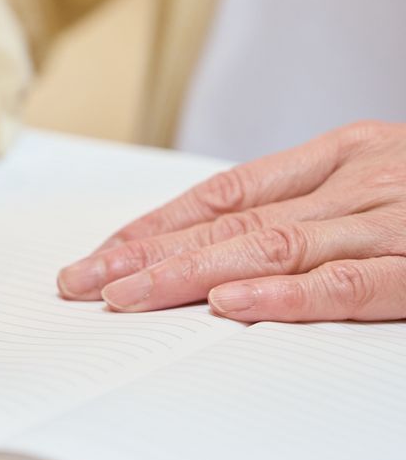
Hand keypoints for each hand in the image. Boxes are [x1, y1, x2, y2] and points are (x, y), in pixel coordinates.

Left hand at [58, 121, 405, 321]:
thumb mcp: (392, 175)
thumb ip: (323, 202)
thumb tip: (236, 242)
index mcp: (344, 154)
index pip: (228, 192)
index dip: (159, 224)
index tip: (101, 255)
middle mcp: (358, 183)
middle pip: (233, 222)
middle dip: (148, 254)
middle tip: (83, 281)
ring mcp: (390, 224)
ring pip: (272, 247)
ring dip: (190, 273)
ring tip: (127, 296)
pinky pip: (347, 285)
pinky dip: (284, 296)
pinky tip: (228, 305)